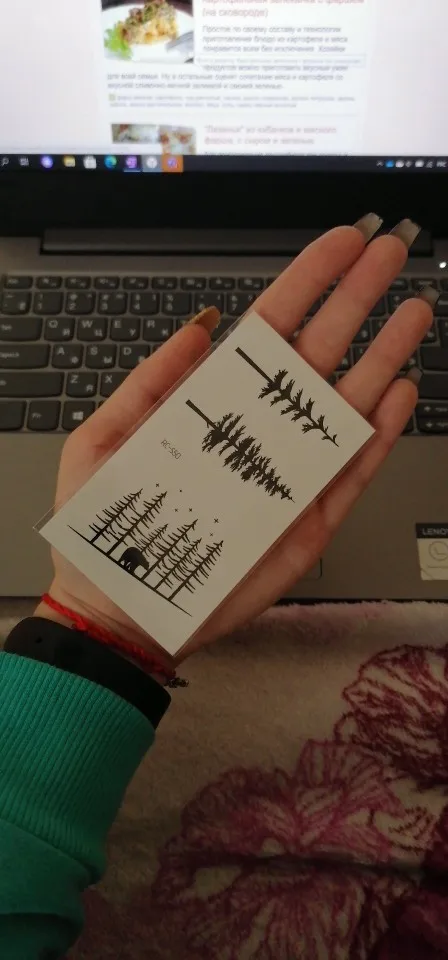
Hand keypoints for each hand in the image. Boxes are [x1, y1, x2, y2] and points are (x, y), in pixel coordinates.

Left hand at [39, 216, 433, 665]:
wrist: (122, 607)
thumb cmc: (110, 525)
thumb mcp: (105, 439)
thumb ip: (151, 382)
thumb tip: (200, 327)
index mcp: (215, 403)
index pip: (269, 329)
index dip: (307, 282)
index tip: (340, 243)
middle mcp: (260, 430)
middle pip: (317, 355)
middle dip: (356, 301)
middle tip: (389, 255)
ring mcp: (288, 473)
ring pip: (344, 406)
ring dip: (381, 357)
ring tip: (410, 314)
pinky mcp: (307, 522)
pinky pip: (348, 472)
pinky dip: (375, 436)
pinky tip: (395, 394)